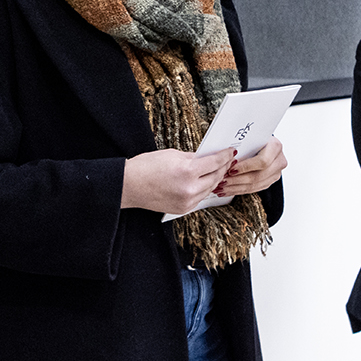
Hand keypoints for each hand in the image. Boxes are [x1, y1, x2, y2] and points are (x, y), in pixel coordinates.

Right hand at [121, 147, 235, 214]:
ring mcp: (187, 201)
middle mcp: (190, 188)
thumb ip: (193, 157)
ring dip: (216, 179)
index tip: (230, 151)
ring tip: (219, 170)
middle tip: (227, 160)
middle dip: (223, 167)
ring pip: (210, 189)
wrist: (129, 186)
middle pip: (216, 177)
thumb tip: (207, 157)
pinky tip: (206, 182)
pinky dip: (205, 189)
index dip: (225, 156)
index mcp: (187, 171)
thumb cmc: (146, 167)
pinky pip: (200, 198)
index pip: (215, 162)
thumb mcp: (172, 155)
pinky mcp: (183, 209)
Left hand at [213, 137, 286, 197]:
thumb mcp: (249, 138)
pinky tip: (228, 190)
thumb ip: (241, 146)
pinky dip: (239, 190)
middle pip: (258, 176)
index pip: (262, 161)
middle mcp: (279, 161)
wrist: (263, 142)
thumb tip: (225, 157)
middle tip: (222, 181)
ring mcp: (276, 173)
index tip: (231, 170)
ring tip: (222, 188)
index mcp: (275, 147)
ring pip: (255, 185)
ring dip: (236, 187)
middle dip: (237, 180)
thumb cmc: (254, 138)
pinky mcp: (270, 181)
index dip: (246, 167)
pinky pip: (254, 189)